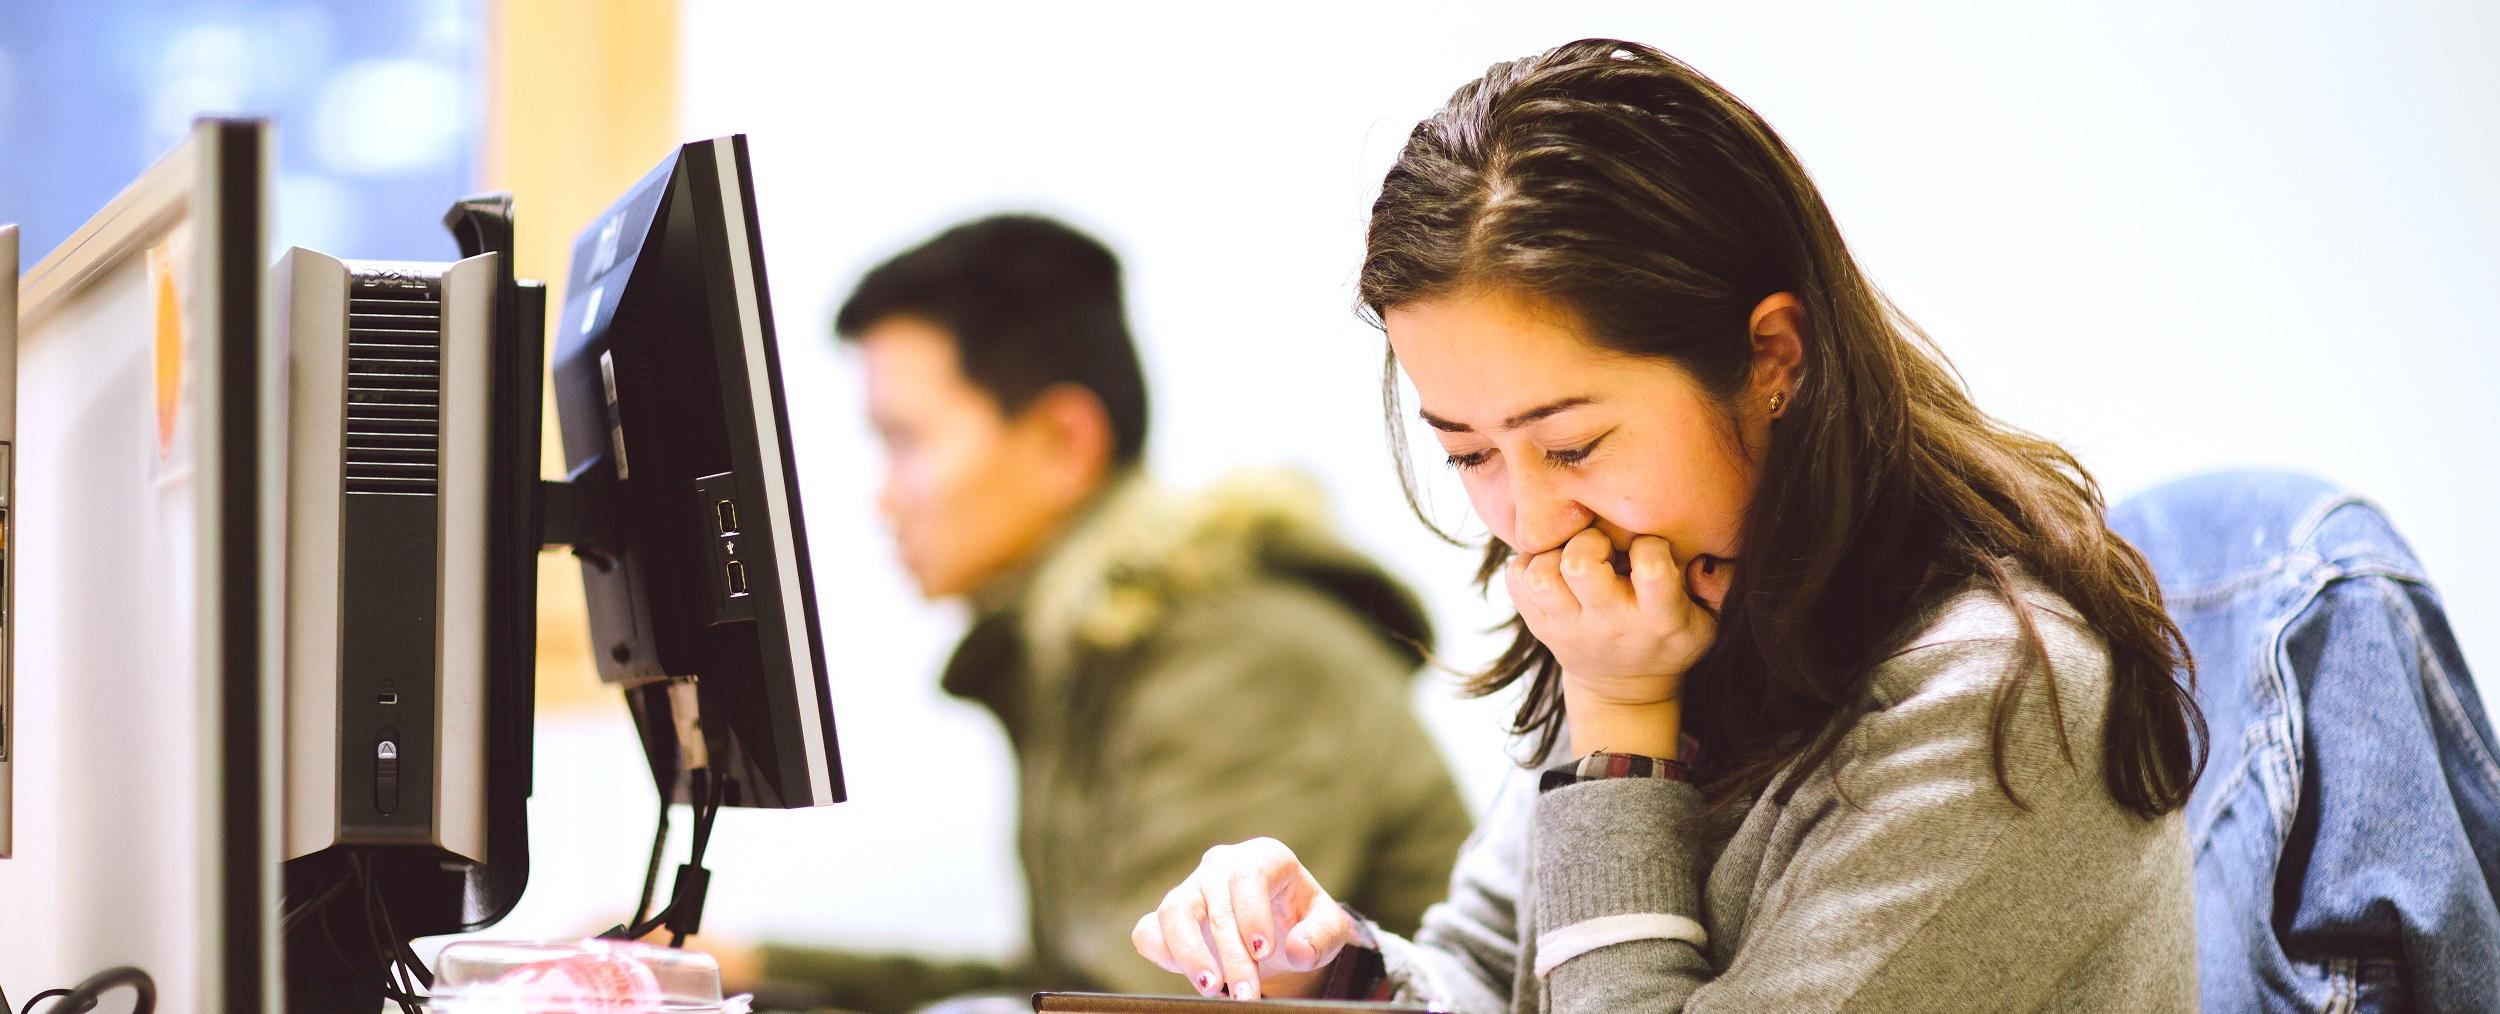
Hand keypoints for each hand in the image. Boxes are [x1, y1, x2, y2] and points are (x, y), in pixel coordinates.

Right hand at [1132, 837, 1357, 1000]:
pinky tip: (1193, 975)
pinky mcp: (1169, 917)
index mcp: (1263, 857)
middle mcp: (1221, 866)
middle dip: (1231, 955)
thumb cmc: (1302, 921)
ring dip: (1190, 954)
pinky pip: (1149, 931)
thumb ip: (1322, 936)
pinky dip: (1162, 953)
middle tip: (1247, 994)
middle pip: (1216, 905)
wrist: (1278, 931)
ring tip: (1212, 988)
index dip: (1252, 914)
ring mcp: (1191, 889)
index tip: (1263, 951)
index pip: (1248, 876)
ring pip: (1173, 912)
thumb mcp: (1327, 926)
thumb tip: (1298, 950)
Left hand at [1506, 529, 1717, 750]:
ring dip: (1554, 552)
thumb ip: (1718, 585)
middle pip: (1581, 564)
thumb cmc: (1670, 639)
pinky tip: (1554, 564)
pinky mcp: (1538, 624)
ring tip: (1574, 554)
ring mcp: (1566, 627)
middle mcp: (1608, 624)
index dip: (1649, 544)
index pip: (1651, 568)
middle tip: (1603, 545)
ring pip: (1540, 573)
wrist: (1623, 689)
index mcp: (1657, 621)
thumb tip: (1699, 559)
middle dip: (1591, 540)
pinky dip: (1528, 562)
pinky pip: (1516, 580)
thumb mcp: (1711, 622)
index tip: (1649, 548)